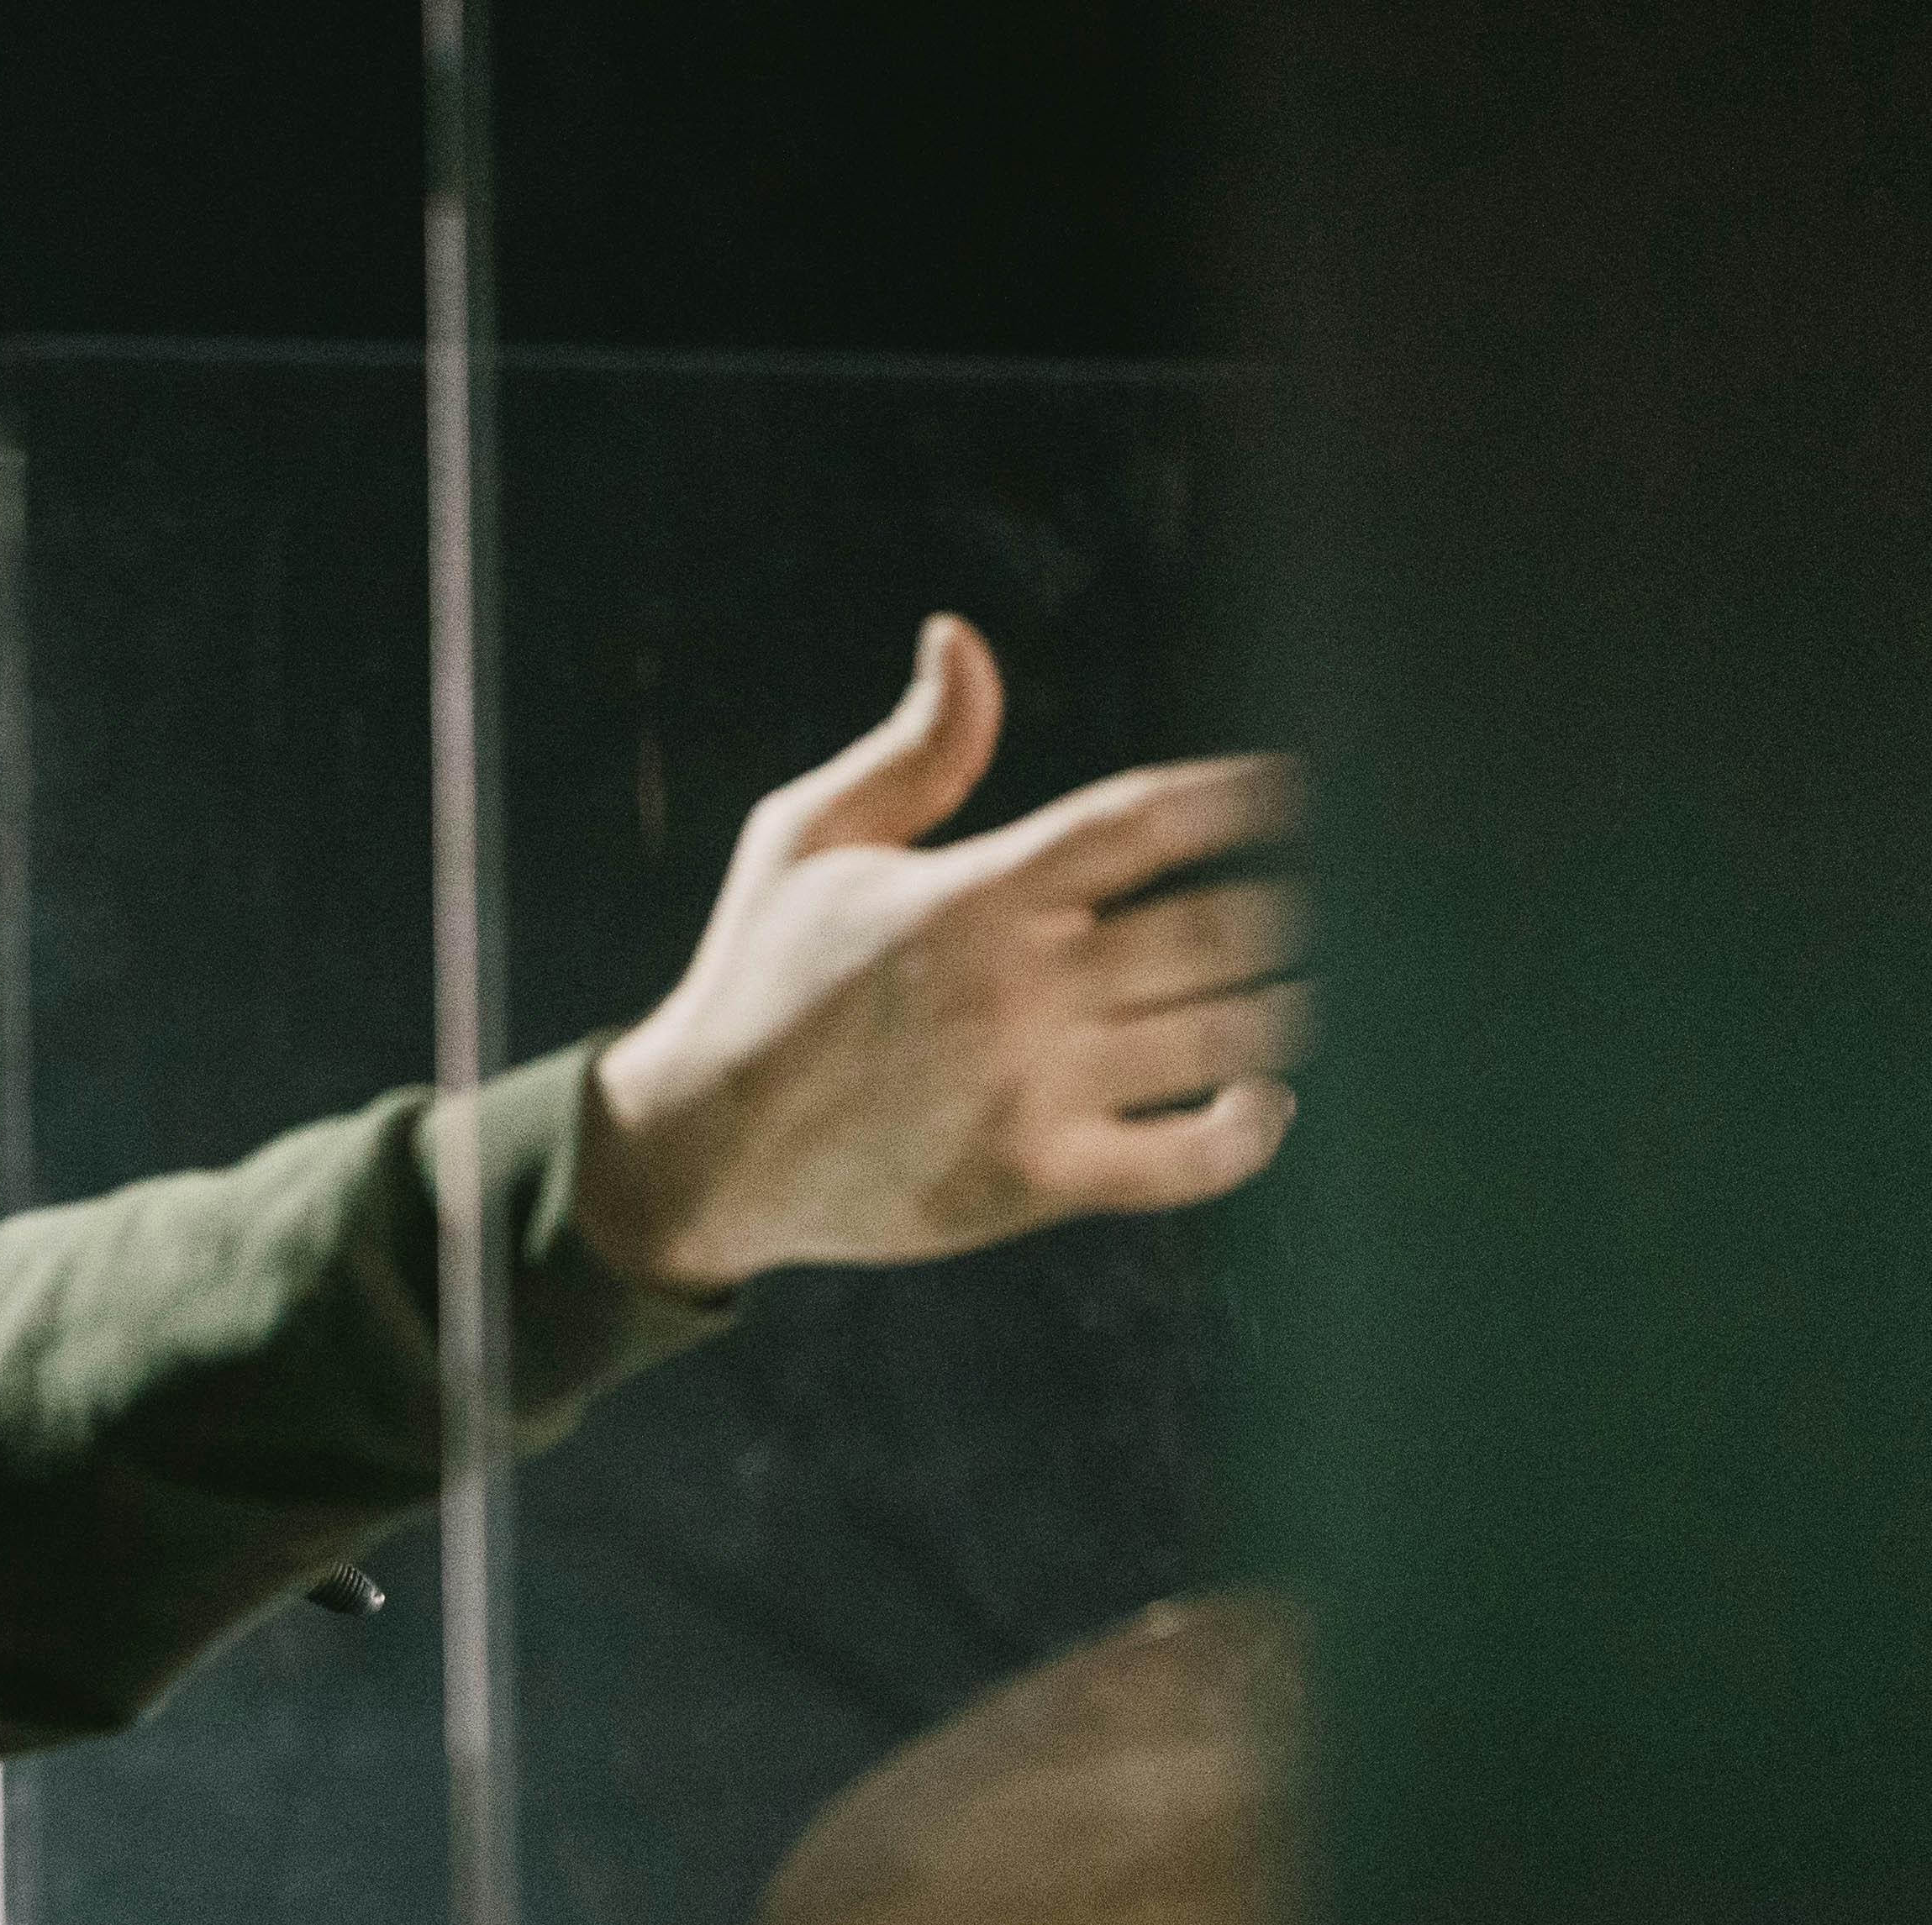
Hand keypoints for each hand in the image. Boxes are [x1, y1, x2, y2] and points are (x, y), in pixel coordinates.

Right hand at [573, 614, 1308, 1297]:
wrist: (696, 1148)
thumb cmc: (757, 978)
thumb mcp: (804, 841)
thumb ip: (912, 750)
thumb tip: (962, 635)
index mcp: (973, 890)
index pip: (1147, 821)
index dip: (1241, 799)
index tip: (1301, 790)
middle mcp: (1016, 984)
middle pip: (1214, 930)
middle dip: (1291, 910)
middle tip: (1340, 900)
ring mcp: (1031, 1085)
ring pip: (1219, 1035)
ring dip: (1286, 1006)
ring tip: (1321, 986)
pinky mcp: (1033, 1177)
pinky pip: (1185, 1158)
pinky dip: (1248, 1128)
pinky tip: (1270, 1098)